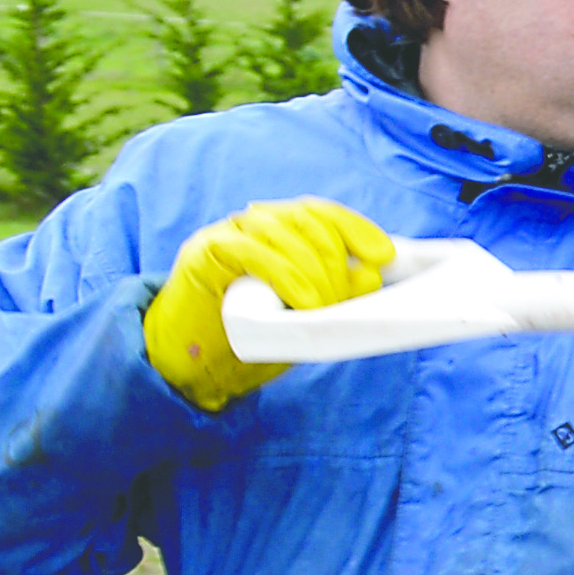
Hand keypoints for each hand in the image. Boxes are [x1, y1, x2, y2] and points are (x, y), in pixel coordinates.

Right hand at [143, 195, 393, 411]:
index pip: (321, 213)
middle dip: (334, 262)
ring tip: (321, 309)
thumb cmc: (251, 335)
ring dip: (312, 273)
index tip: (383, 254)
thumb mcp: (306, 315)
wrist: (190, 361)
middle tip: (341, 304)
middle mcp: (254, 224)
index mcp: (280, 231)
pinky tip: (304, 302)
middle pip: (306, 221)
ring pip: (281, 233)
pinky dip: (285, 275)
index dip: (355, 228)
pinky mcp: (205, 253)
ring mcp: (227, 234)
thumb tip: (371, 275)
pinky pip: (251, 252)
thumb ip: (336, 293)